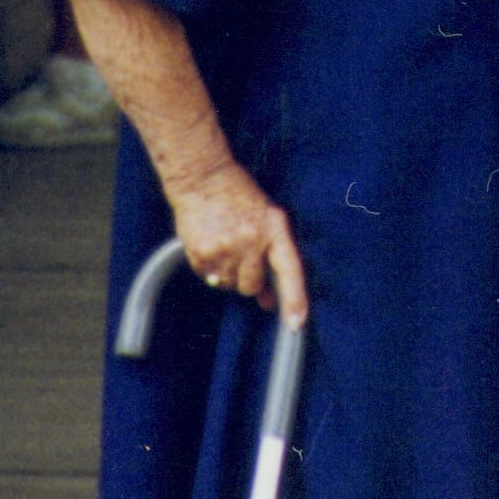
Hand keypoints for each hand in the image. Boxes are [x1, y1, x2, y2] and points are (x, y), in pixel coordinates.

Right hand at [160, 156, 307, 325]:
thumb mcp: (266, 217)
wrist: (203, 176)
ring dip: (227, 274)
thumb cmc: (238, 195)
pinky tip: (210, 244)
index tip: (296, 323)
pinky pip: (208, 278)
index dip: (294, 299)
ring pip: (229, 285)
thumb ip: (271, 256)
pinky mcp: (203, 253)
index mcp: (274, 229)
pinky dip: (209, 268)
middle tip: (241, 256)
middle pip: (252, 286)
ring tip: (224, 244)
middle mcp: (252, 240)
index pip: (289, 269)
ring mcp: (226, 248)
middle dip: (248, 280)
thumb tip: (268, 300)